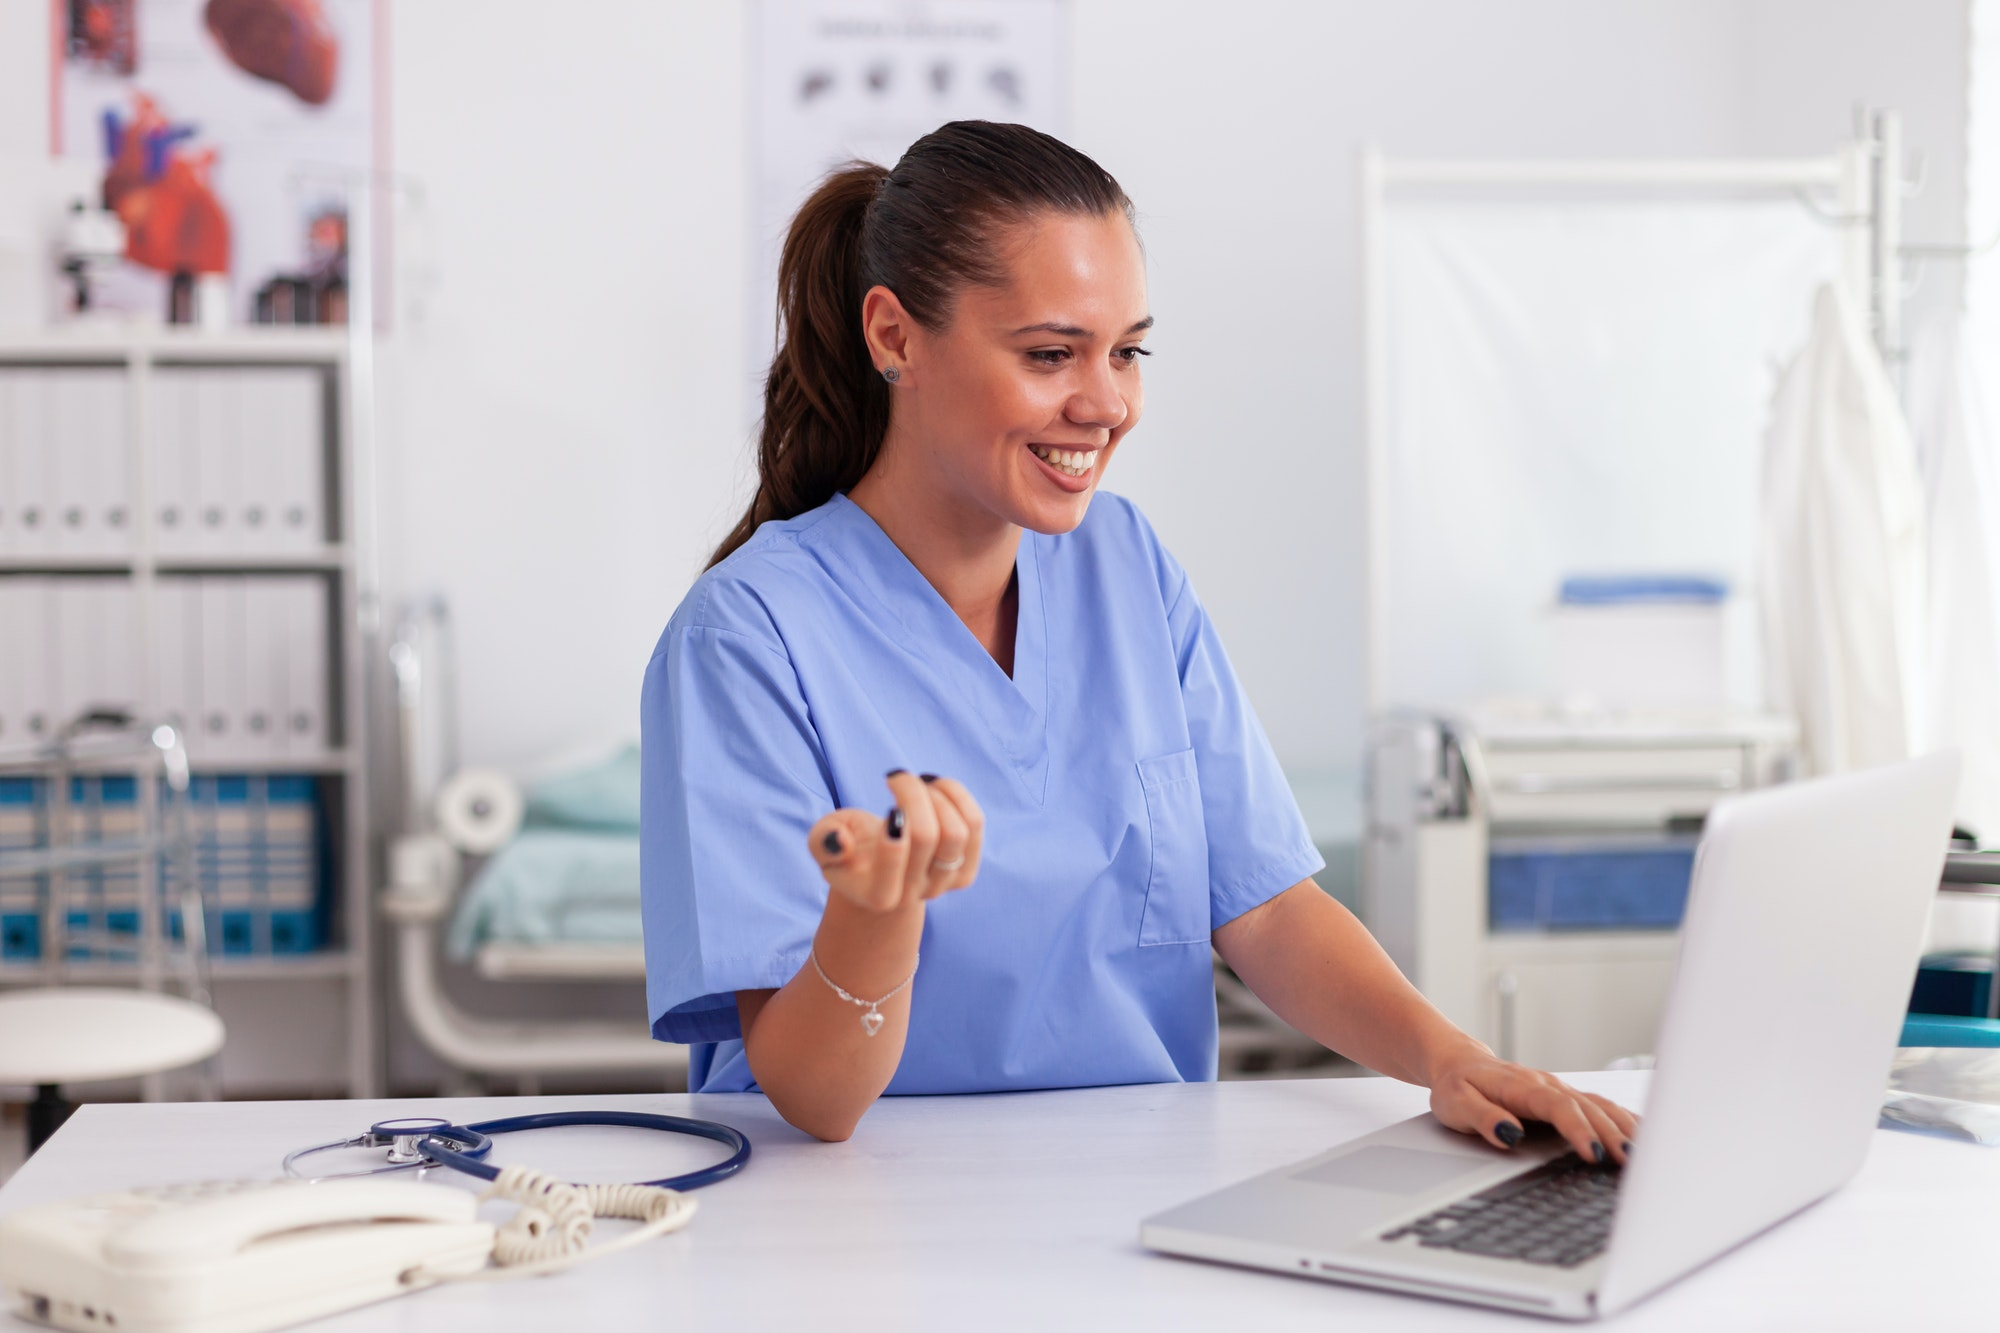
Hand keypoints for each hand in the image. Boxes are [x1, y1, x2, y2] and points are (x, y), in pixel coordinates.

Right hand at [807, 770, 983, 912]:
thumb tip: (842, 842)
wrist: (877, 874)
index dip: (899, 821)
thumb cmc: (849, 851)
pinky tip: (937, 787)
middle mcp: (914, 894)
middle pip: (928, 835)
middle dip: (913, 793)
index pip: (898, 854)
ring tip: (920, 783)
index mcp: (879, 895)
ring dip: (938, 794)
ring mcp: (944, 885)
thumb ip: (823, 842)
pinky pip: (975, 827)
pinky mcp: (965, 872)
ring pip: (957, 831)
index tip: (890, 805)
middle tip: (896, 777)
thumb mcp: (823, 844)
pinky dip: (959, 796)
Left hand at [1427, 1043, 1638, 1165]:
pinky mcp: (1566, 1098)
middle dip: (1611, 1134)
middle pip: (1587, 1107)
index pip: (1557, 1106)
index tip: (1592, 1152)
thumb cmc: (1456, 1086)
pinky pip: (1602, 1106)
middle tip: (1630, 1163)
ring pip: (1600, 1105)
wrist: (1458, 1063)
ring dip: (1624, 1127)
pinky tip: (1645, 1135)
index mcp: (1521, 1086)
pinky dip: (1625, 1119)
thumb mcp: (1455, 1104)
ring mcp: (1560, 1090)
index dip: (1577, 1128)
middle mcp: (1546, 1085)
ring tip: (1645, 1154)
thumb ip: (1482, 1117)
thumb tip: (1509, 1134)